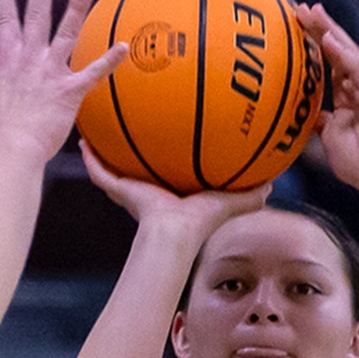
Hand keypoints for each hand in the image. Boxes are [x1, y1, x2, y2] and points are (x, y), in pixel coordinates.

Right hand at [0, 0, 128, 164]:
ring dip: (76, 9)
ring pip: (66, 34)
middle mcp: (29, 60)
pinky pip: (93, 73)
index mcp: (8, 62)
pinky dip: (110, 60)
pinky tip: (124, 46)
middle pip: (36, 17)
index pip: (4, 22)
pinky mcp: (69, 92)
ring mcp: (50, 74)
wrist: (10, 150)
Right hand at [79, 141, 269, 236]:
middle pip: (136, 167)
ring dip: (105, 149)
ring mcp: (130, 191)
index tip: (165, 137)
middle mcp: (148, 191)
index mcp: (172, 193)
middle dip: (132, 149)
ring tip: (97, 126)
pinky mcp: (118, 191)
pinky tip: (84, 139)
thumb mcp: (231, 201)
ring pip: (113, 167)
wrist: (175, 233)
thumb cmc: (202, 222)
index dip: (166, 156)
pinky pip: (100, 171)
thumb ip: (251, 193)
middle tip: (129, 124)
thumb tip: (274, 182)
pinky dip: (91, 158)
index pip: (167, 172)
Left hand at [298, 3, 358, 191]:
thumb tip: (300, 111)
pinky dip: (343, 53)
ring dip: (330, 30)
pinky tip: (330, 38)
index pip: (328, 61)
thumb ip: (317, 120)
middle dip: (320, 27)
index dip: (313, 42)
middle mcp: (356, 86)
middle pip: (337, 49)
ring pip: (348, 52)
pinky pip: (357, 69)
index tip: (295, 24)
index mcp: (345, 94)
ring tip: (314, 13)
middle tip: (301, 7)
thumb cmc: (355, 161)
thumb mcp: (327, 136)